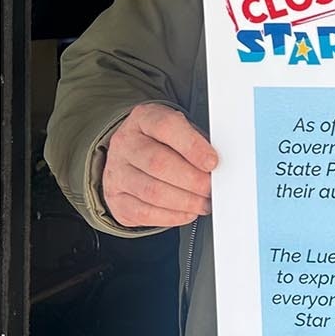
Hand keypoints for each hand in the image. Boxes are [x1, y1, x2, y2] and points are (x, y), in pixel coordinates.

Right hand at [102, 103, 218, 227]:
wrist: (131, 155)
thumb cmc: (162, 142)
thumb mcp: (180, 130)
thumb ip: (198, 142)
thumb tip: (218, 164)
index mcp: (144, 119)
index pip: (166, 127)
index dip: (192, 146)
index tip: (212, 162)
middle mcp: (125, 144)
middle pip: (158, 163)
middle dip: (192, 180)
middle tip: (210, 188)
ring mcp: (117, 172)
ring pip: (152, 191)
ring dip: (185, 201)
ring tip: (202, 202)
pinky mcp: (116, 199)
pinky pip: (144, 213)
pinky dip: (172, 216)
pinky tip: (186, 212)